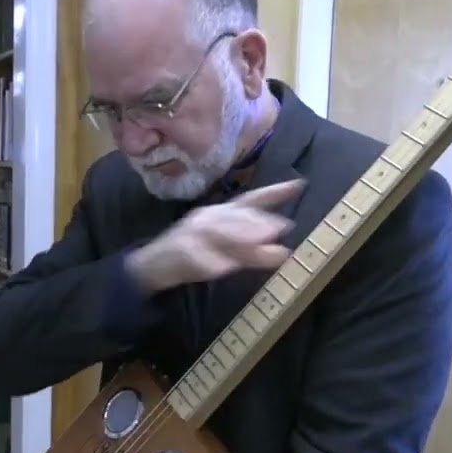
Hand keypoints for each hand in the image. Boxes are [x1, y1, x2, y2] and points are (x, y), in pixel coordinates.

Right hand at [126, 179, 303, 293]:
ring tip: (264, 243)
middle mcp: (206, 218)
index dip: (274, 192)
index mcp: (219, 212)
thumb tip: (283, 247)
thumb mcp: (223, 245)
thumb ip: (251, 245)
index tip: (300, 184)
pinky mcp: (180, 253)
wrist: (151, 264)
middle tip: (282, 227)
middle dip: (258, 221)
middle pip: (235, 216)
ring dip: (242, 237)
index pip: (250, 199)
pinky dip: (213, 262)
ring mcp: (191, 235)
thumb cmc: (192, 252)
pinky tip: (227, 268)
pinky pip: (198, 257)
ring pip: (219, 233)